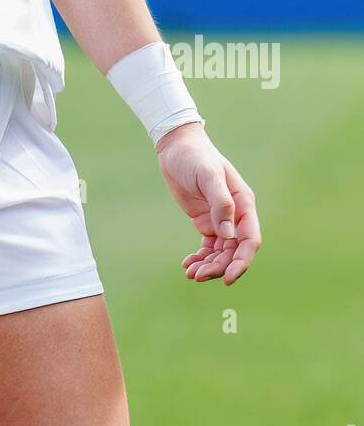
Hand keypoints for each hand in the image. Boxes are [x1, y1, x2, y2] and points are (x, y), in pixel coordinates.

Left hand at [156, 122, 261, 284]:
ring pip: (221, 252)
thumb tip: (229, 235)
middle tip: (197, 276)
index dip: (241, 262)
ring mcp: (221, 220)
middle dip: (219, 267)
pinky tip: (187, 265)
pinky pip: (208, 247)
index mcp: (243, 204)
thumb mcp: (208, 175)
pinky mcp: (205, 221)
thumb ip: (221, 203)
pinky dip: (200, 258)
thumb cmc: (196, 156)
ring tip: (190, 273)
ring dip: (209, 266)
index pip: (249, 240)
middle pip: (234, 251)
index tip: (228, 278)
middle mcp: (236, 215)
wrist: (177, 146)